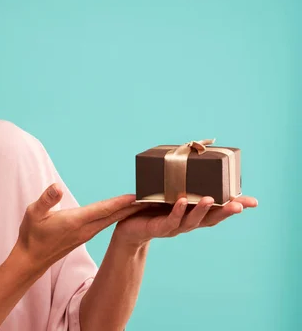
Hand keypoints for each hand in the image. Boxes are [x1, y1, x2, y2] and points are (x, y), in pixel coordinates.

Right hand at [14, 184, 148, 272]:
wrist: (31, 259)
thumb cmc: (31, 234)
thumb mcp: (33, 213)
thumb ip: (46, 200)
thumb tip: (57, 187)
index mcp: (76, 221)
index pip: (102, 210)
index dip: (120, 202)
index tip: (137, 196)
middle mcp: (85, 229)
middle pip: (113, 216)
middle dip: (132, 206)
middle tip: (151, 197)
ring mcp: (86, 234)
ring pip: (111, 220)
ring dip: (126, 211)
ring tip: (143, 202)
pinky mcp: (83, 236)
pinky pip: (105, 224)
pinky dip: (117, 216)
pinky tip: (123, 212)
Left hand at [113, 195, 258, 245]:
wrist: (130, 227)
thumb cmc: (151, 208)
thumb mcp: (168, 194)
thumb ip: (181, 182)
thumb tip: (192, 155)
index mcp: (193, 214)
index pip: (218, 211)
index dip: (234, 207)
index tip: (253, 202)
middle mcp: (188, 222)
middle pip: (211, 219)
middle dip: (226, 211)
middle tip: (240, 205)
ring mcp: (175, 226)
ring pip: (192, 220)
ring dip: (202, 210)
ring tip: (211, 199)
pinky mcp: (159, 228)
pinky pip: (170, 220)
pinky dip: (177, 211)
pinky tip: (182, 201)